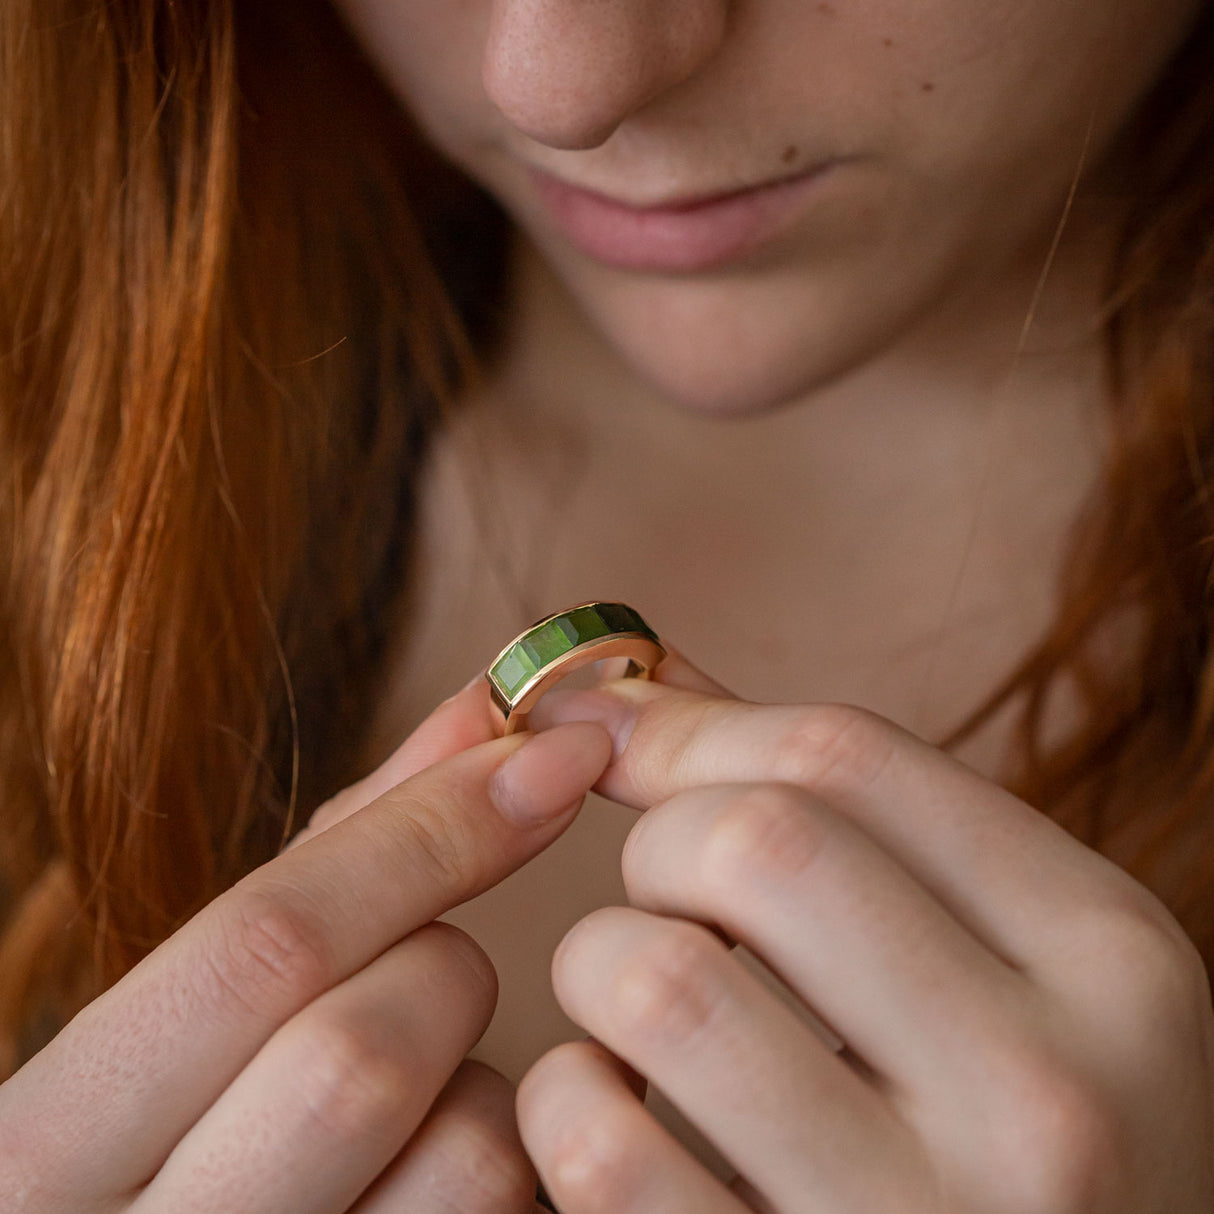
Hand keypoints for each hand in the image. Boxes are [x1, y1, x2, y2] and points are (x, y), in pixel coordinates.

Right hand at [0, 676, 613, 1213]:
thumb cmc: (170, 1138)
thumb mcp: (192, 1008)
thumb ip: (337, 855)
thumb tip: (478, 720)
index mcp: (44, 1148)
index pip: (267, 943)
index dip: (429, 830)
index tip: (550, 756)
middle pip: (371, 1045)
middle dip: (441, 964)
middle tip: (429, 964)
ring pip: (470, 1146)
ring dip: (476, 1078)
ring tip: (410, 1097)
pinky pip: (504, 1208)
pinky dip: (501, 1159)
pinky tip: (427, 1168)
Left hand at [516, 648, 1213, 1212]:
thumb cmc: (1016, 1125)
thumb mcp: (1008, 956)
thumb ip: (850, 811)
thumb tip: (646, 687)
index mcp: (1109, 955)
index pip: (847, 757)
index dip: (695, 727)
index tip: (619, 732)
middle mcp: (1047, 1091)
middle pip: (754, 842)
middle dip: (660, 843)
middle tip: (666, 899)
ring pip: (660, 980)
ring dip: (602, 968)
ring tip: (641, 1008)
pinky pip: (598, 1147)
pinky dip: (568, 1102)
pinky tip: (623, 1113)